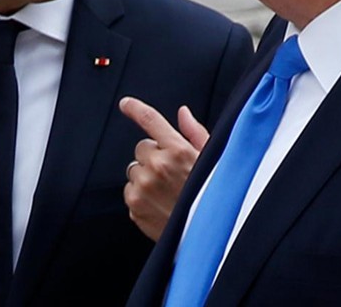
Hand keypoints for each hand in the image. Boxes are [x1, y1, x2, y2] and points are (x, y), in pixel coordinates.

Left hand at [121, 97, 208, 240]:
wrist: (209, 237)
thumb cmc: (214, 196)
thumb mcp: (213, 161)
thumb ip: (194, 133)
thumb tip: (183, 113)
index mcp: (178, 150)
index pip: (151, 121)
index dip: (136, 109)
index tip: (125, 103)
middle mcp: (158, 166)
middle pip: (142, 148)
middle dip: (153, 156)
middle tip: (172, 173)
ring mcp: (143, 187)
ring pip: (135, 170)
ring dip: (146, 177)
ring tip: (168, 192)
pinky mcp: (134, 206)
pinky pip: (130, 191)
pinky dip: (141, 196)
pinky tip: (160, 204)